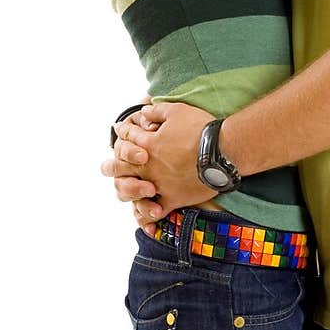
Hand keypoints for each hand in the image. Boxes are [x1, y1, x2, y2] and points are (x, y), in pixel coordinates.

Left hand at [105, 101, 216, 228]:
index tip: (120, 131)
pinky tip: (148, 218)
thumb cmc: (201, 129)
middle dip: (112, 167)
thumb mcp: (177, 111)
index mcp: (147, 145)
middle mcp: (148, 167)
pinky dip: (150, 216)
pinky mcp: (173, 199)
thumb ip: (156, 112)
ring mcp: (159, 185)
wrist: (222, 151)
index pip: (127, 138)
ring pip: (134, 192)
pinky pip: (156, 212)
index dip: (123, 133)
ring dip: (128, 191)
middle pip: (121, 168)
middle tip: (106, 168)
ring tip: (126, 192)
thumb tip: (142, 111)